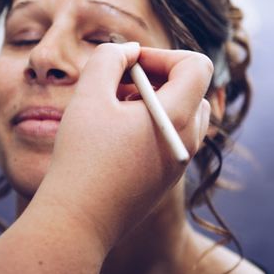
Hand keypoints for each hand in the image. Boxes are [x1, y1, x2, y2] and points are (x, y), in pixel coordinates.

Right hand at [35, 42, 212, 251]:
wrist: (77, 222)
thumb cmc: (82, 157)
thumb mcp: (90, 93)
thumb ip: (111, 57)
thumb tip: (131, 51)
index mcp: (178, 117)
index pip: (196, 66)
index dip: (163, 55)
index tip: (131, 65)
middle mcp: (188, 141)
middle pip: (192, 89)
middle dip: (158, 77)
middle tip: (121, 85)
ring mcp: (179, 163)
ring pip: (183, 114)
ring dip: (154, 100)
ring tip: (116, 109)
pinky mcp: (166, 178)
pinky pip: (171, 138)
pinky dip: (151, 124)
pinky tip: (115, 135)